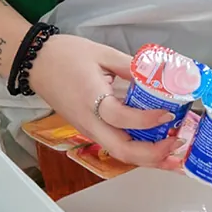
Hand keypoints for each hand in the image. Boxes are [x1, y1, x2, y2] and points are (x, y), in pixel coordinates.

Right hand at [29, 34, 179, 166]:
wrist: (35, 62)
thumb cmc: (65, 55)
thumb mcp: (102, 53)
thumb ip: (132, 66)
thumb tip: (159, 74)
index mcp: (91, 100)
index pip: (122, 119)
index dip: (148, 120)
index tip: (169, 114)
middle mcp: (90, 122)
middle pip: (122, 151)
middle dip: (153, 154)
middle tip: (176, 144)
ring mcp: (88, 130)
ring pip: (119, 154)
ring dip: (147, 158)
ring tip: (171, 156)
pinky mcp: (88, 130)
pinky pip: (114, 146)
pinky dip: (137, 150)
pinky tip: (153, 146)